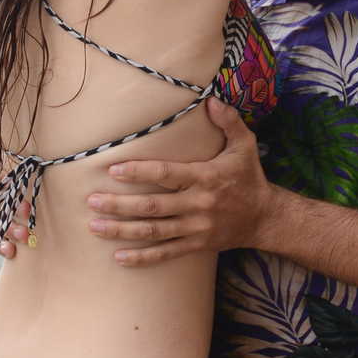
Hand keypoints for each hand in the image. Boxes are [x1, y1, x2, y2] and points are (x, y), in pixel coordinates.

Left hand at [86, 99, 270, 266]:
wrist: (265, 218)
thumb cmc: (249, 177)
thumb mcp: (244, 145)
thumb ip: (228, 121)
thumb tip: (209, 100)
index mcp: (205, 177)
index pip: (167, 174)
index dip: (139, 172)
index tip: (113, 170)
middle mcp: (198, 204)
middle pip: (153, 207)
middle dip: (120, 205)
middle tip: (92, 201)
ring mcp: (196, 227)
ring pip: (154, 231)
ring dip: (122, 230)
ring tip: (95, 226)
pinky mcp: (196, 244)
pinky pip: (166, 253)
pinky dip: (143, 258)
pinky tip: (119, 257)